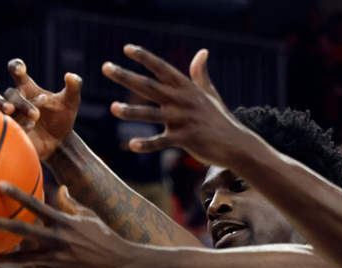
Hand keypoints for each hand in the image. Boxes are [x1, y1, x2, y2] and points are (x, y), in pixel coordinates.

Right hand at [0, 59, 81, 159]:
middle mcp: (16, 99)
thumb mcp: (71, 102)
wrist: (60, 143)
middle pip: (8, 94)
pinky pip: (4, 126)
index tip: (20, 70)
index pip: (16, 70)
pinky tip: (31, 127)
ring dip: (6, 109)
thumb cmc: (63, 118)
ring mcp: (10, 115)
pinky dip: (16, 125)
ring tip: (14, 113)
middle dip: (18, 101)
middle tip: (35, 114)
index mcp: (28, 88)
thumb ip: (74, 88)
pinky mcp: (9, 130)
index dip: (15, 67)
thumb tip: (71, 76)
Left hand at [0, 184, 137, 267]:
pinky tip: (30, 265)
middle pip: (21, 229)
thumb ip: (71, 205)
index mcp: (64, 221)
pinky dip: (33, 265)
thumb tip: (60, 189)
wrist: (120, 265)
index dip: (16, 194)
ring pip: (24, 257)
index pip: (35, 204)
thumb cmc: (105, 238)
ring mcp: (56, 258)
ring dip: (4, 257)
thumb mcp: (90, 217)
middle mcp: (57, 238)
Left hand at [102, 45, 247, 167]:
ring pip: (152, 114)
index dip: (145, 57)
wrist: (236, 144)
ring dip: (131, 111)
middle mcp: (182, 101)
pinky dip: (147, 144)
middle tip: (106, 67)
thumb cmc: (220, 119)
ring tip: (113, 108)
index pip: (162, 68)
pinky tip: (132, 144)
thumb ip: (201, 74)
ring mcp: (183, 120)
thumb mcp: (210, 94)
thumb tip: (202, 52)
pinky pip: (162, 142)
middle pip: (149, 86)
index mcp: (186, 88)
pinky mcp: (185, 139)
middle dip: (126, 76)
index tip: (127, 49)